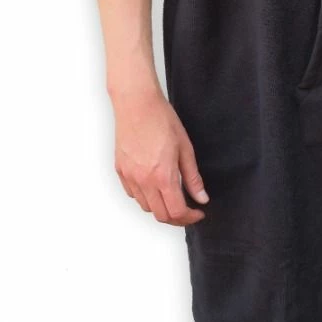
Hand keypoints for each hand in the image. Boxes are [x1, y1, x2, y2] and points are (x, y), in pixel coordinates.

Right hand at [111, 85, 209, 224]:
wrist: (137, 104)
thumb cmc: (161, 120)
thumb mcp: (185, 148)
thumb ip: (192, 177)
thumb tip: (201, 198)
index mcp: (162, 176)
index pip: (176, 212)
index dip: (190, 217)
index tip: (197, 212)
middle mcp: (143, 181)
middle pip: (160, 215)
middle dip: (176, 217)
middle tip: (187, 209)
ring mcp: (129, 177)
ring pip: (145, 207)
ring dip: (160, 208)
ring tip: (171, 196)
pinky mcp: (120, 171)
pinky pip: (133, 194)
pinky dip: (145, 197)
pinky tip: (154, 186)